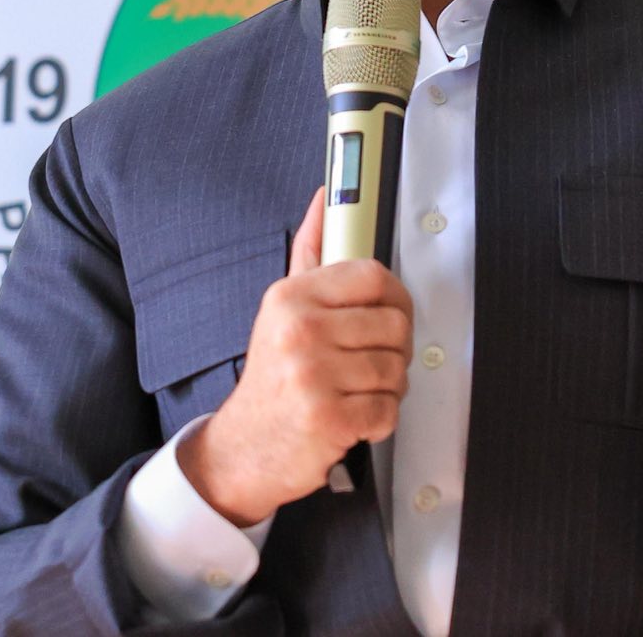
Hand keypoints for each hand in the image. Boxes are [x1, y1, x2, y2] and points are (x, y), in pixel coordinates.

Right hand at [178, 188, 413, 525]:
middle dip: (393, 351)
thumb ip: (310, 250)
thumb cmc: (273, 377)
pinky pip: (387, 412)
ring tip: (356, 390)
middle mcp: (299, 332)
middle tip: (366, 362)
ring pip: (396, 371)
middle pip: (395, 326)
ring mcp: (313, 377)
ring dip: (387, 388)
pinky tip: (353, 416)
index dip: (395, 297)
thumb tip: (325, 196)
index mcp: (292, 298)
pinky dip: (379, 421)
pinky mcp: (328, 420)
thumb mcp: (283, 308)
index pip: (373, 277)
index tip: (389, 312)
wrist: (245, 447)